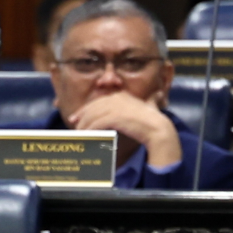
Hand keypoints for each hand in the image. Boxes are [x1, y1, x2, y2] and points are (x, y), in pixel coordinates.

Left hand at [67, 91, 181, 167]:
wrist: (158, 129)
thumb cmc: (152, 122)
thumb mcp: (142, 110)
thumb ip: (136, 107)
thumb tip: (144, 103)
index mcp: (121, 95)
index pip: (98, 101)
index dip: (86, 109)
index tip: (77, 117)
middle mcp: (117, 98)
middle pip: (93, 107)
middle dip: (81, 116)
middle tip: (73, 124)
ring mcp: (116, 106)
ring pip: (93, 115)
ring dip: (84, 125)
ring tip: (79, 134)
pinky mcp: (116, 116)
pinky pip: (97, 123)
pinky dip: (90, 130)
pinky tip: (87, 136)